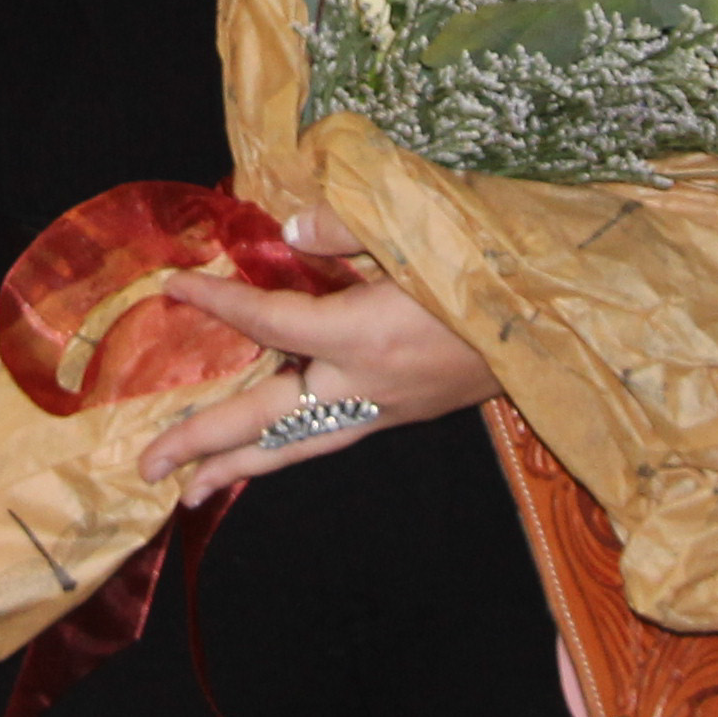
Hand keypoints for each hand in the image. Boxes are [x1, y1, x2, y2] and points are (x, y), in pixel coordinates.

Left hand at [135, 206, 503, 500]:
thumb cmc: (500, 263)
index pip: (270, 319)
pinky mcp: (410, 413)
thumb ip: (348, 226)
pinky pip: (332, 434)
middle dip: (204, 443)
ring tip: (191, 492)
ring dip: (242, 467)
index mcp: (365, 332)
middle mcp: (368, 383)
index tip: (173, 288)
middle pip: (268, 421)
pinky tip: (268, 449)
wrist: (570, 323)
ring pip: (300, 445)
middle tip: (147, 466)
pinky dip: (288, 448)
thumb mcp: (423, 224)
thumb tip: (289, 230)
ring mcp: (390, 407)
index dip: (218, 302)